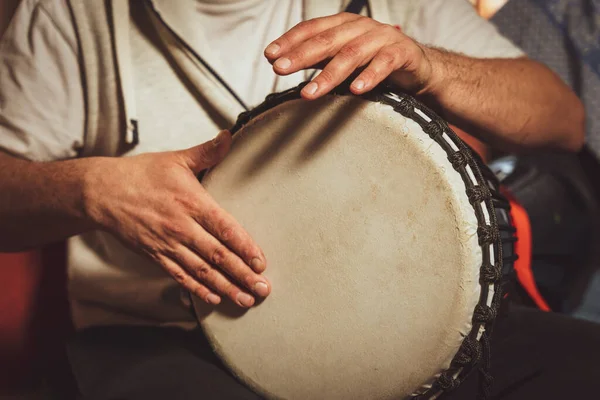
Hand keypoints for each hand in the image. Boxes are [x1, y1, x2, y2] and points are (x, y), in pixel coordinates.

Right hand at [84, 131, 269, 307]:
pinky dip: (197, 290)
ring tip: (245, 300)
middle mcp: (181, 227)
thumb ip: (207, 152)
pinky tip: (214, 299)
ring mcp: (167, 244)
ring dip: (225, 288)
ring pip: (201, 272)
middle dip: (242, 275)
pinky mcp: (155, 256)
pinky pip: (179, 276)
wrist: (101, 193)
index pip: (224, 228)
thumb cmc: (141, 174)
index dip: (244, 247)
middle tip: (262, 290)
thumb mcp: (176, 159)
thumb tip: (229, 136)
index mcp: (192, 202)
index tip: (261, 263)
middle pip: (217, 256)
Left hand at [264, 12, 435, 98]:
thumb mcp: (342, 57)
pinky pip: (384, 63)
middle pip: (327, 40)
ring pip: (352, 54)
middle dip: (301, 55)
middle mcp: (360, 27)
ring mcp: (382, 38)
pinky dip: (369, 76)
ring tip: (311, 92)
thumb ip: (316, 58)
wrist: (416, 65)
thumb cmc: (374, 60)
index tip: (271, 56)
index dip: (290, 40)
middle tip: (280, 69)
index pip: (311, 28)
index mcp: (343, 25)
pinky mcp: (401, 52)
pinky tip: (355, 89)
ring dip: (329, 74)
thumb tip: (281, 63)